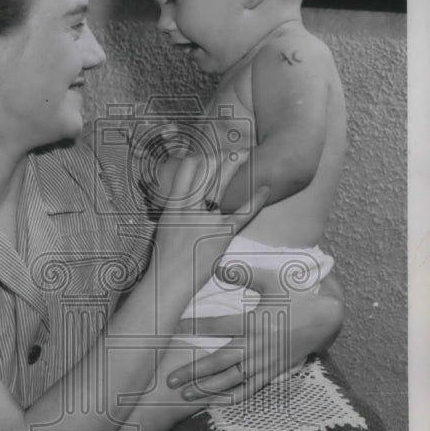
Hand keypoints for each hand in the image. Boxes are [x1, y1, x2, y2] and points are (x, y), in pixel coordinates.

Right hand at [152, 149, 268, 287]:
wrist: (170, 281)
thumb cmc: (166, 258)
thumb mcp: (164, 228)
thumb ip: (176, 212)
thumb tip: (183, 202)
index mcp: (173, 206)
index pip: (185, 172)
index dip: (196, 159)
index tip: (206, 154)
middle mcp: (189, 209)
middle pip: (205, 174)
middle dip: (220, 158)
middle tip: (233, 149)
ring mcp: (206, 221)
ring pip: (221, 186)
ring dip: (234, 167)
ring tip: (245, 154)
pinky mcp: (221, 234)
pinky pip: (242, 213)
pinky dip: (255, 200)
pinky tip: (265, 189)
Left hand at [166, 289, 343, 404]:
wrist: (326, 319)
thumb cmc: (296, 296)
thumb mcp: (272, 279)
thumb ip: (244, 273)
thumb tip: (217, 265)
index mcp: (255, 321)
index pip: (217, 325)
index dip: (193, 326)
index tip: (172, 329)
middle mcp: (257, 345)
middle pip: (219, 361)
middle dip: (193, 371)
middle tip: (169, 380)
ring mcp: (265, 362)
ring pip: (232, 379)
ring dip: (207, 388)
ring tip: (184, 394)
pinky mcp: (273, 372)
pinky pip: (251, 388)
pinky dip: (232, 397)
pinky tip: (215, 402)